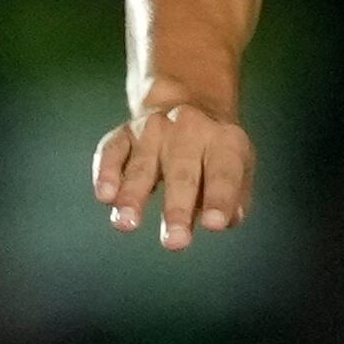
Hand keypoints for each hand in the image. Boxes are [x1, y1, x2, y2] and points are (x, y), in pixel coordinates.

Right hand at [94, 93, 256, 251]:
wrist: (191, 102)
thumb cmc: (216, 153)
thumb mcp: (238, 168)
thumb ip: (235, 197)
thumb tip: (226, 220)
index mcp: (224, 141)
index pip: (223, 173)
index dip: (219, 198)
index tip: (214, 224)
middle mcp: (188, 130)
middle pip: (182, 172)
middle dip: (177, 209)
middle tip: (174, 241)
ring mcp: (153, 129)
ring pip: (142, 163)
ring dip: (133, 195)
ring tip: (126, 223)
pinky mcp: (124, 133)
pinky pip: (112, 151)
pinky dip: (105, 173)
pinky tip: (105, 196)